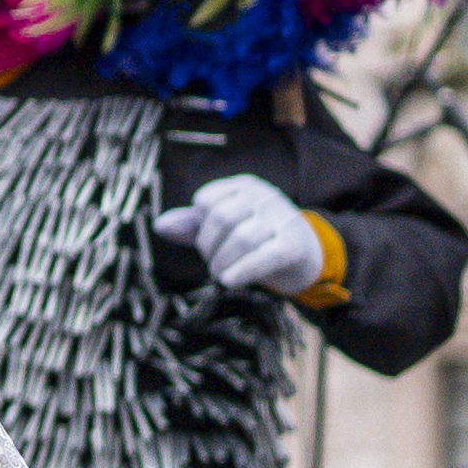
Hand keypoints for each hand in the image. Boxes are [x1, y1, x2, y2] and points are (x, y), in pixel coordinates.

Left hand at [158, 175, 330, 299]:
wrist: (308, 256)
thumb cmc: (259, 239)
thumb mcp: (226, 227)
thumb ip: (193, 225)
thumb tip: (160, 225)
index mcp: (245, 186)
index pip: (206, 200)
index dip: (199, 226)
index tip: (209, 242)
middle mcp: (264, 196)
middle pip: (221, 218)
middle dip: (208, 246)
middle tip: (213, 263)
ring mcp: (282, 218)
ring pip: (241, 238)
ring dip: (222, 262)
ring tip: (221, 274)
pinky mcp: (293, 245)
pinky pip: (263, 257)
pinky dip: (240, 271)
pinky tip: (229, 280)